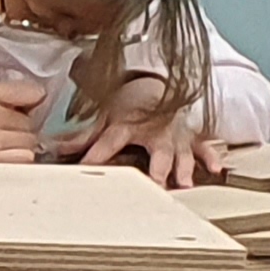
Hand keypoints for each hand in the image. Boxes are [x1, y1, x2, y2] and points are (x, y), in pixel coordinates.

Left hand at [58, 77, 218, 186]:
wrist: (154, 84)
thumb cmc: (127, 103)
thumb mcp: (102, 115)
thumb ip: (83, 135)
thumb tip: (55, 148)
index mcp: (128, 125)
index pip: (109, 142)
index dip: (96, 156)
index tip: (86, 169)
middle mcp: (155, 131)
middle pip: (157, 151)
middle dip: (157, 169)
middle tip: (157, 186)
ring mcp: (177, 134)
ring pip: (183, 153)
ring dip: (184, 168)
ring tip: (184, 184)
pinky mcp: (192, 136)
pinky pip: (205, 146)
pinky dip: (211, 156)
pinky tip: (215, 168)